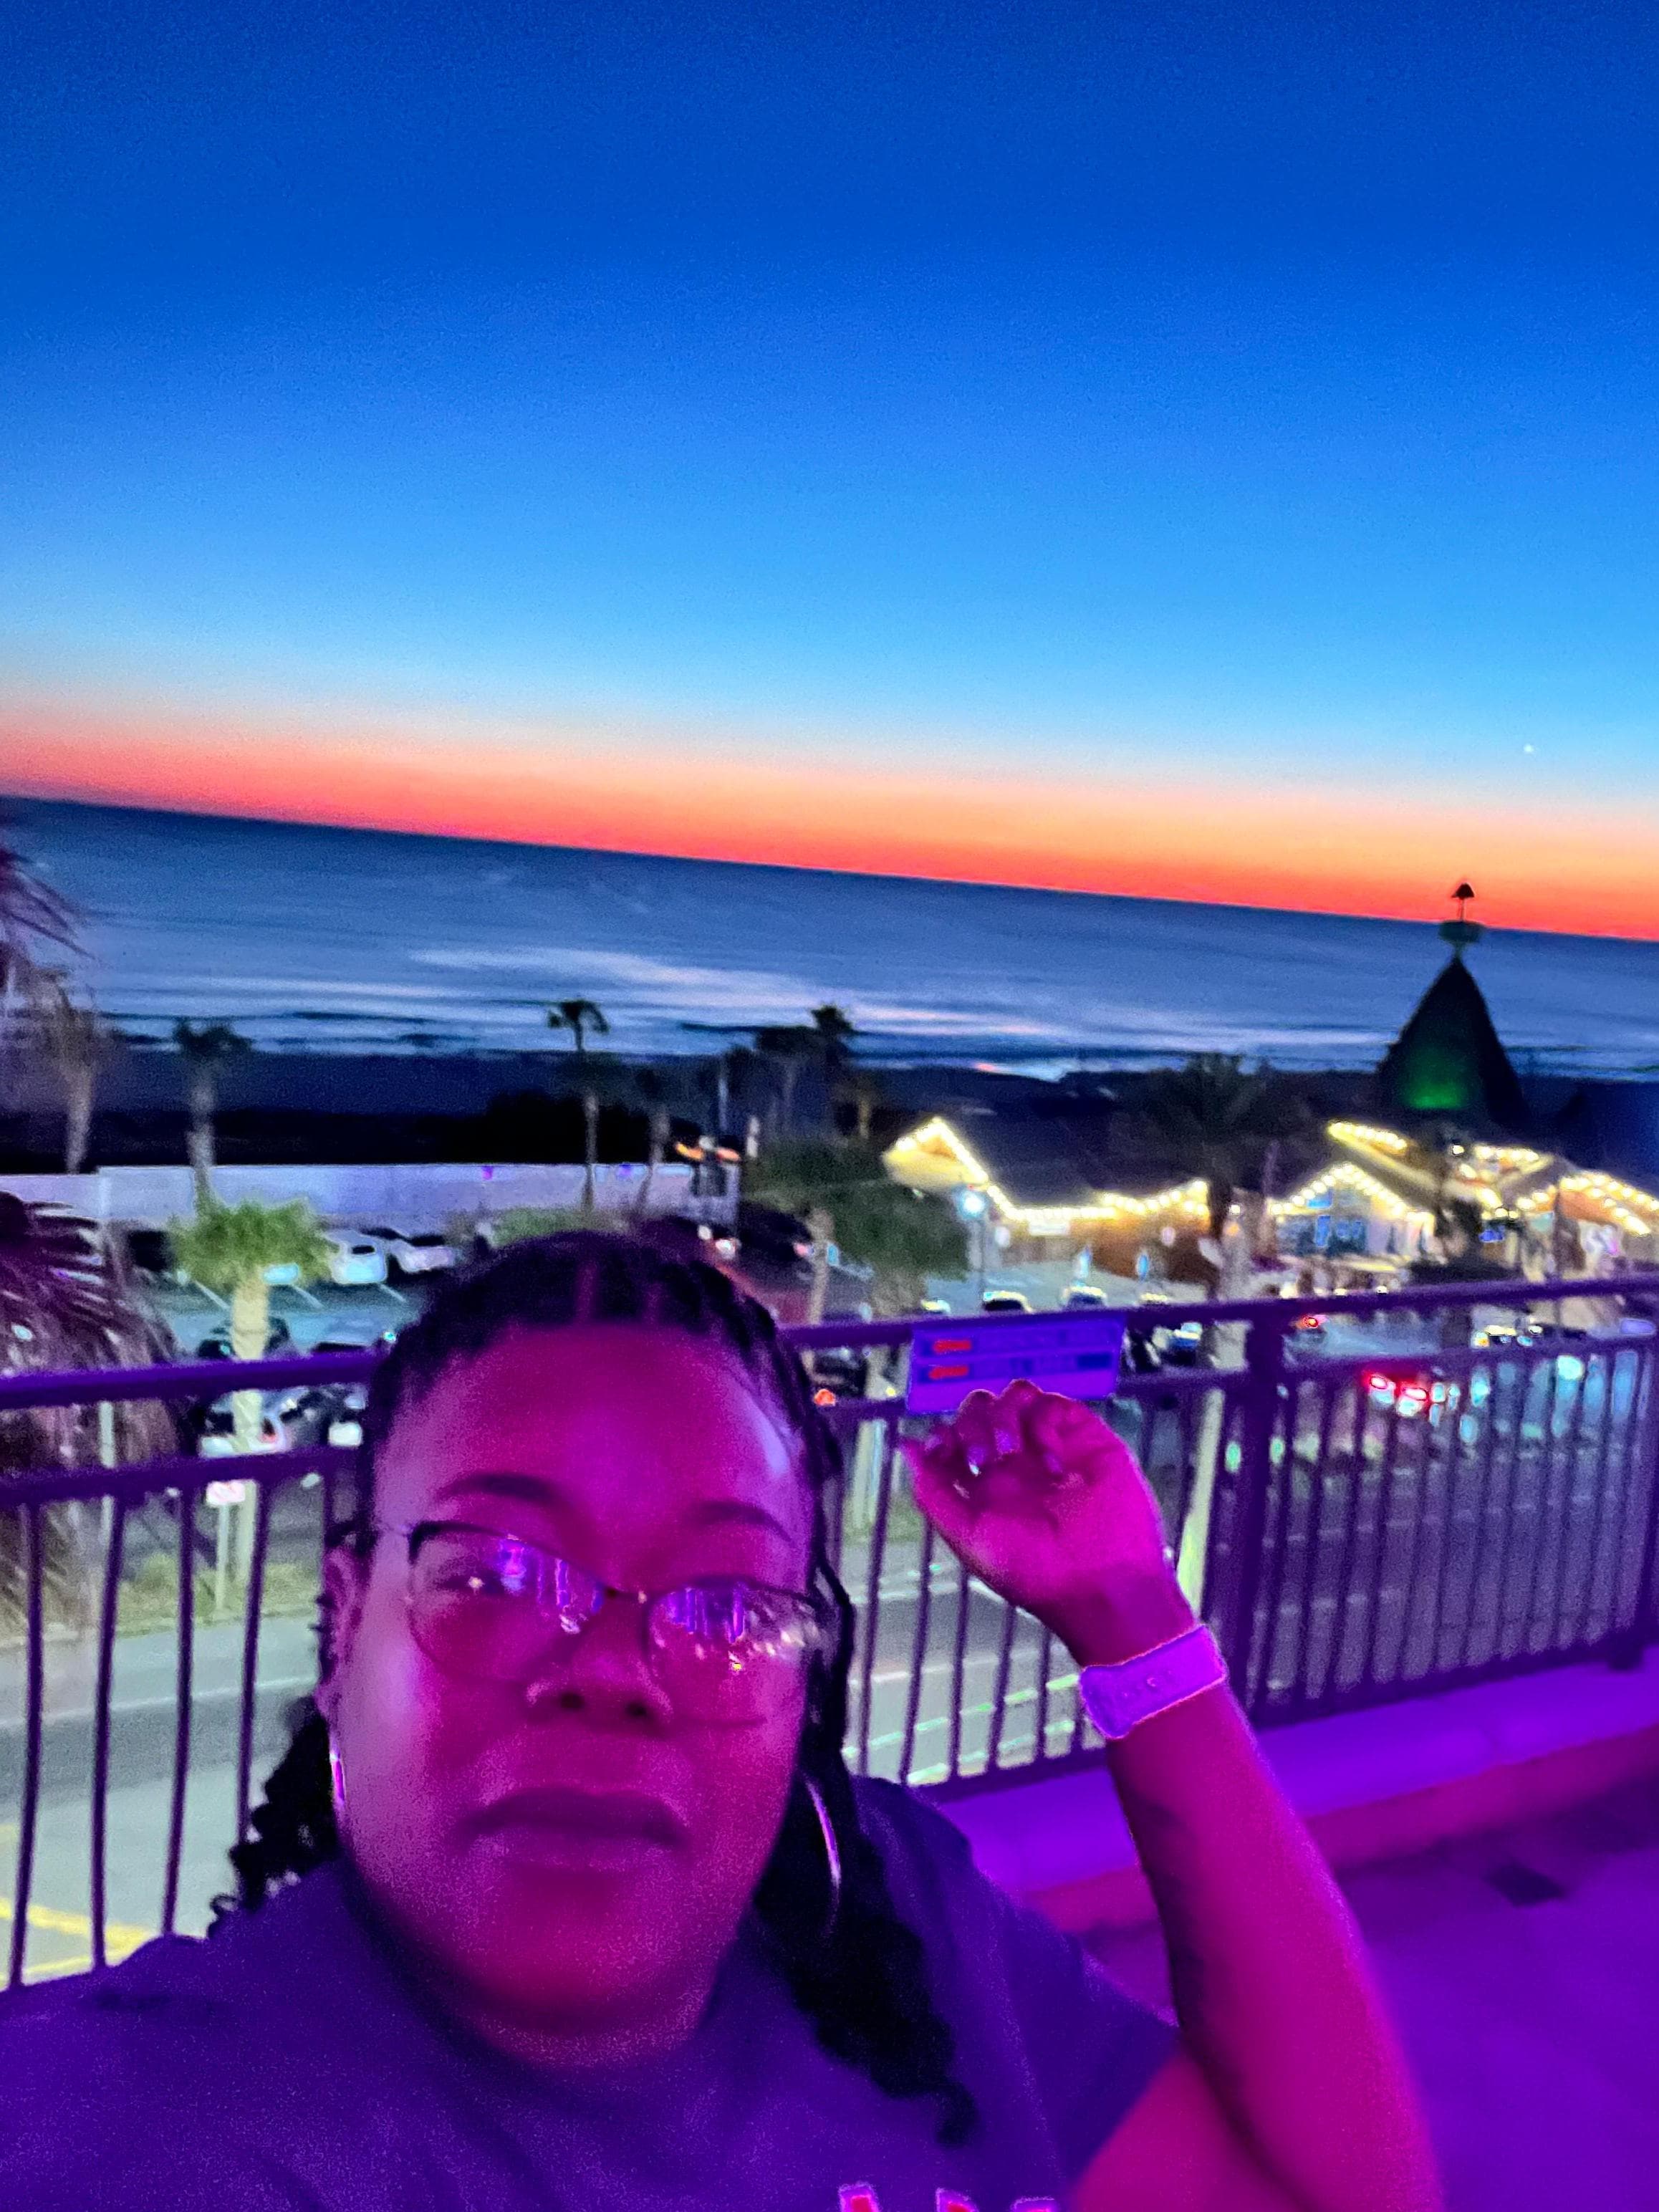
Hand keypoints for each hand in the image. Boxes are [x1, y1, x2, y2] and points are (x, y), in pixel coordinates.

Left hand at [902, 1378, 1193, 1662]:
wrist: (1101, 1585)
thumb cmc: (1035, 1573)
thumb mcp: (970, 1539)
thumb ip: (935, 1494)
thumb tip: (906, 1447)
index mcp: (986, 1486)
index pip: (955, 1438)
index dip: (943, 1435)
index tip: (943, 1450)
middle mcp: (1017, 1462)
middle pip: (981, 1410)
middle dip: (973, 1423)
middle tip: (986, 1459)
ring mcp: (1051, 1447)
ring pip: (1016, 1397)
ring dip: (1004, 1416)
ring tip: (1013, 1453)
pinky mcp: (1085, 1438)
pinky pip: (1054, 1405)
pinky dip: (1044, 1424)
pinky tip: (1052, 1464)